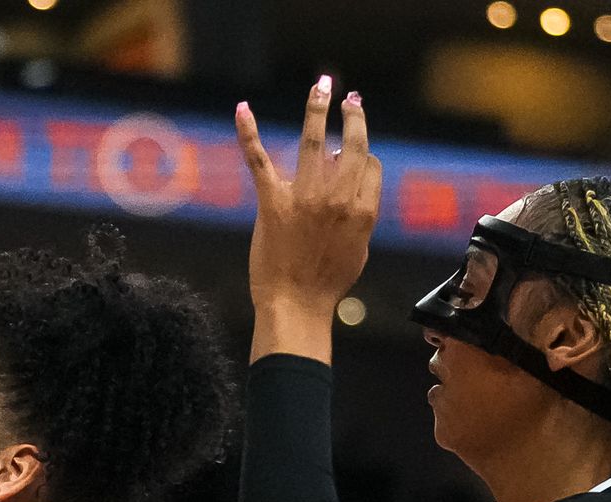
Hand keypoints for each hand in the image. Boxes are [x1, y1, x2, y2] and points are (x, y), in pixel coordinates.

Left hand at [235, 79, 382, 357]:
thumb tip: (355, 184)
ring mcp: (304, 196)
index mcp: (363, 208)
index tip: (351, 150)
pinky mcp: (272, 202)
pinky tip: (242, 109)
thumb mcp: (359, 248)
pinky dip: (247, 132)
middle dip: (353, 116)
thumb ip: (360, 214)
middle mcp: (337, 196)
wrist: (295, 305)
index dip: (363, 154)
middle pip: (351, 144)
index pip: (369, 163)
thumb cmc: (327, 284)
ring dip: (318, 108)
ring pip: (313, 140)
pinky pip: (258, 160)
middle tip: (350, 99)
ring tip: (322, 87)